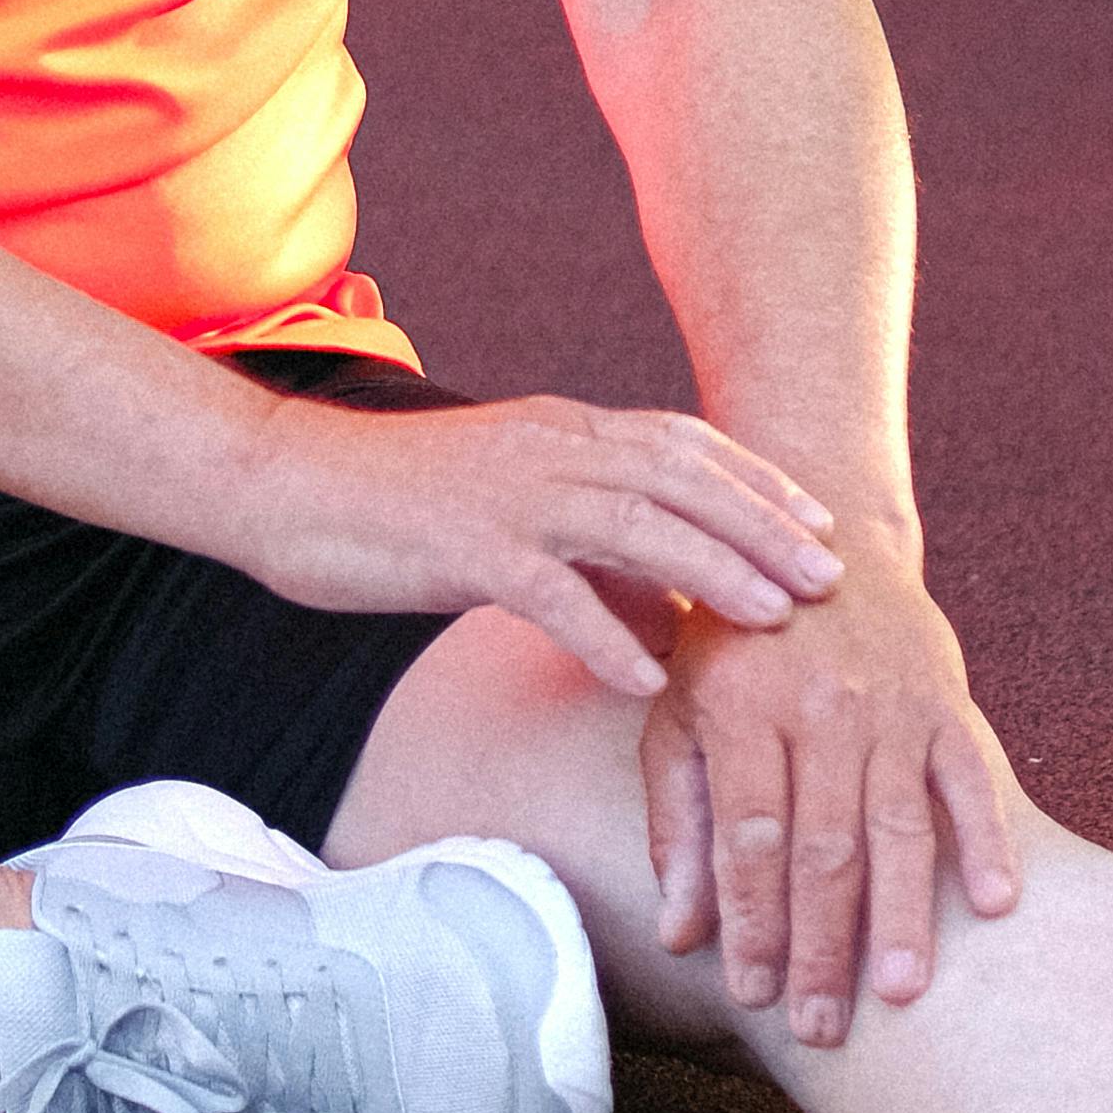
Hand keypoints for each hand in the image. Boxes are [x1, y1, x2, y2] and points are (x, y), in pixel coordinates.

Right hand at [227, 389, 847, 703]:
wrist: (283, 484)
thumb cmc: (394, 504)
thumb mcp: (508, 509)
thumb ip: (588, 548)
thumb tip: (670, 609)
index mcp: (559, 431)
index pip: (682, 446)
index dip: (757, 482)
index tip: (821, 522)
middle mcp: (546, 449)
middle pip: (679, 479)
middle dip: (762, 525)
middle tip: (829, 576)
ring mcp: (505, 495)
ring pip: (632, 525)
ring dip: (711, 571)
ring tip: (771, 619)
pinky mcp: (460, 547)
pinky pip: (549, 593)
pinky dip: (605, 634)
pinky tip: (648, 681)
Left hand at [646, 561, 1026, 1042]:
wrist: (824, 543)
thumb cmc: (734, 647)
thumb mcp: (679, 712)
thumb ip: (677, 823)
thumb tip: (679, 937)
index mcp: (741, 707)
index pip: (749, 836)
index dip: (751, 922)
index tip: (754, 997)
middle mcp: (819, 705)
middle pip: (823, 845)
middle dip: (823, 946)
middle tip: (823, 1029)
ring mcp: (891, 703)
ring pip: (898, 824)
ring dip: (903, 913)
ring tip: (904, 993)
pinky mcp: (946, 701)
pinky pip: (969, 778)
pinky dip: (985, 839)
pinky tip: (994, 904)